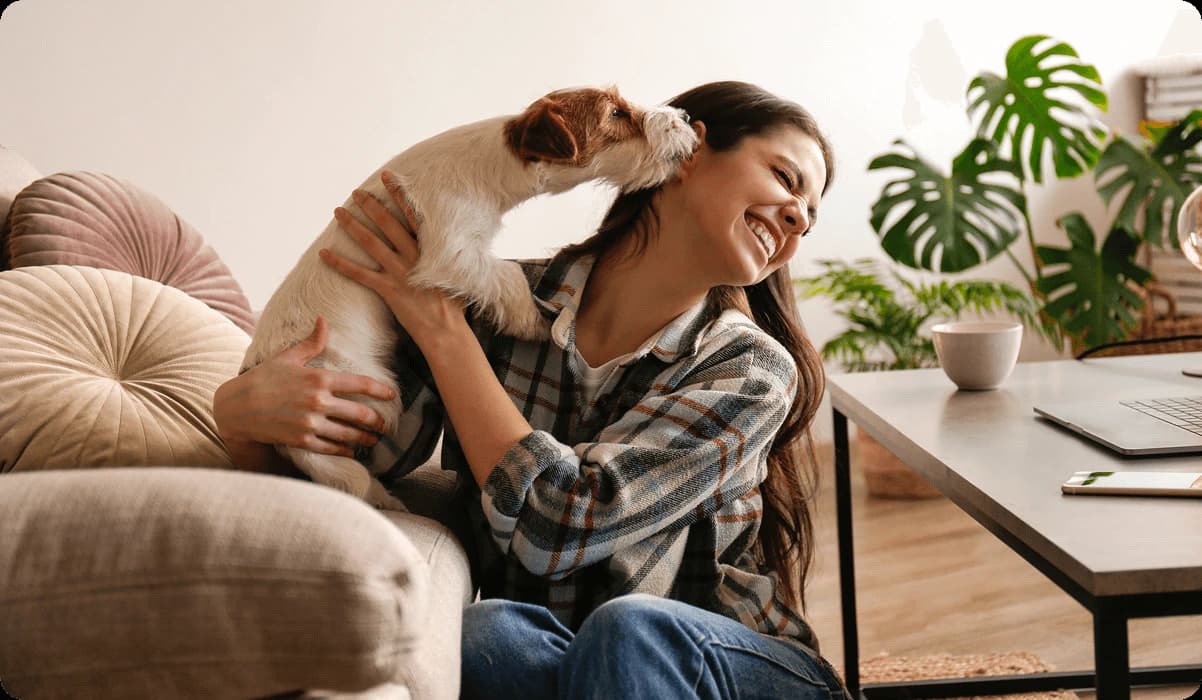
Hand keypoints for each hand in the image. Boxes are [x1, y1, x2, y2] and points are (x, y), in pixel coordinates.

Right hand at [213, 317, 395, 459]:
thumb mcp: (287, 357)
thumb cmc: (262, 378)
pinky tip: (353, 451)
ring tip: (374, 440)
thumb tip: (323, 320)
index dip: (380, 390)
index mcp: (319, 378)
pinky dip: (345, 450)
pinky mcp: (302, 440)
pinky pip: (332, 447)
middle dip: (377, 421)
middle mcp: (318, 401)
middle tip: (385, 426)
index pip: (360, 384)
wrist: (236, 407)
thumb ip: (311, 343)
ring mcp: (311, 422)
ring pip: (349, 433)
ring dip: (366, 438)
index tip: (392, 395)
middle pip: (361, 413)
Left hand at [320, 170, 467, 348]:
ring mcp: (400, 273)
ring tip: (338, 212)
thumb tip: (446, 243)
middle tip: (356, 192)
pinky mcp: (389, 290)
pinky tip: (324, 253)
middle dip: (370, 205)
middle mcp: (414, 257)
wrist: (447, 332)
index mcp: (432, 250)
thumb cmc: (453, 307)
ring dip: (352, 225)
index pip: (413, 215)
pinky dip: (340, 263)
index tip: (388, 176)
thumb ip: (447, 256)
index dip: (399, 194)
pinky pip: (359, 274)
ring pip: (371, 243)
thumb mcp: (458, 274)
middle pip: (388, 224)